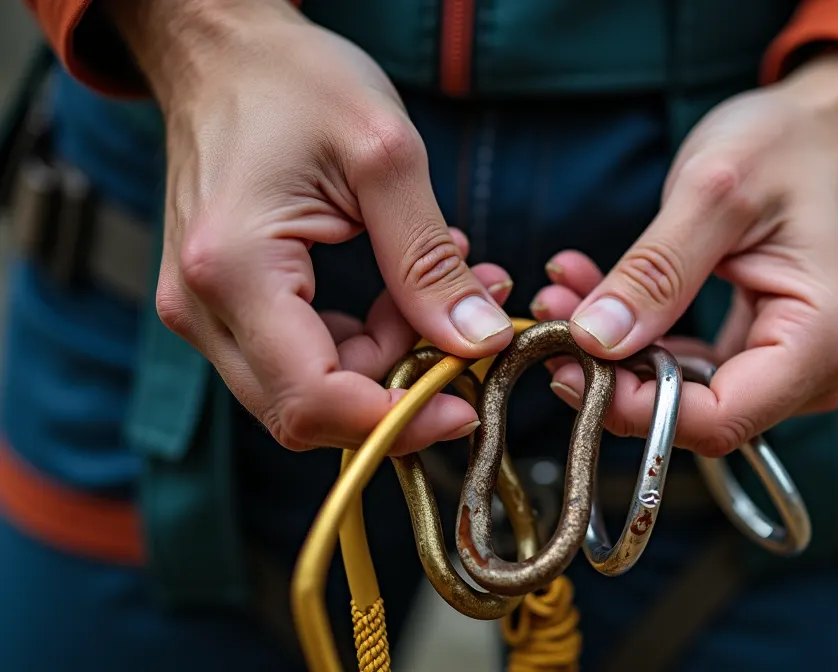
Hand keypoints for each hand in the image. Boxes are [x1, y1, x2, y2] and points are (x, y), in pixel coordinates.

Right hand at [108, 0, 515, 451]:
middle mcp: (202, 308)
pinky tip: (406, 287)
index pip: (312, 400)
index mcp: (233, 270)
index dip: (396, 423)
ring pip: (313, 391)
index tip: (468, 406)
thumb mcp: (385, 157)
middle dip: (403, 388)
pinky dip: (367, 338)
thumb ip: (430, 261)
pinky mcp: (225, 308)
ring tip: (451, 284)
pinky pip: (305, 357)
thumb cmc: (295, 82)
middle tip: (473, 330)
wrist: (223, 53)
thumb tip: (479, 343)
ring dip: (393, 356)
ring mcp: (206, 313)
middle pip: (310, 411)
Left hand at [535, 50, 837, 455]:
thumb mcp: (712, 191)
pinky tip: (594, 294)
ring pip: (684, 393)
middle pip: (699, 415)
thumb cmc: (790, 145)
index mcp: (822, 338)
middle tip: (552, 313)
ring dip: (617, 352)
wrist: (832, 130)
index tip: (568, 363)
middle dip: (616, 373)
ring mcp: (791, 366)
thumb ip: (656, 271)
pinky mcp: (763, 351)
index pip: (720, 418)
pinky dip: (639, 335)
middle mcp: (818, 369)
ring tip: (563, 292)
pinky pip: (689, 366)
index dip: (636, 407)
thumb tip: (594, 340)